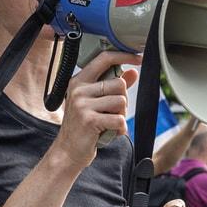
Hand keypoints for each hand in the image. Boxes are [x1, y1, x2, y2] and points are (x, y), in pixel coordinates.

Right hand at [52, 50, 141, 170]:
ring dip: (121, 115)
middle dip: (122, 100)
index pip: (104, 58)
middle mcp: (79, 89)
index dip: (124, 56)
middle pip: (119, 83)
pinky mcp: (89, 120)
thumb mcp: (96, 103)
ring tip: (108, 123)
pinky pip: (119, 119)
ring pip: (121, 101)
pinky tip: (110, 132)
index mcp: (80, 81)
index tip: (138, 58)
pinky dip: (120, 129)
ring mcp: (82, 104)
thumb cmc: (83, 126)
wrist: (68, 151)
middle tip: (111, 113)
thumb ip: (114, 86)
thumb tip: (132, 72)